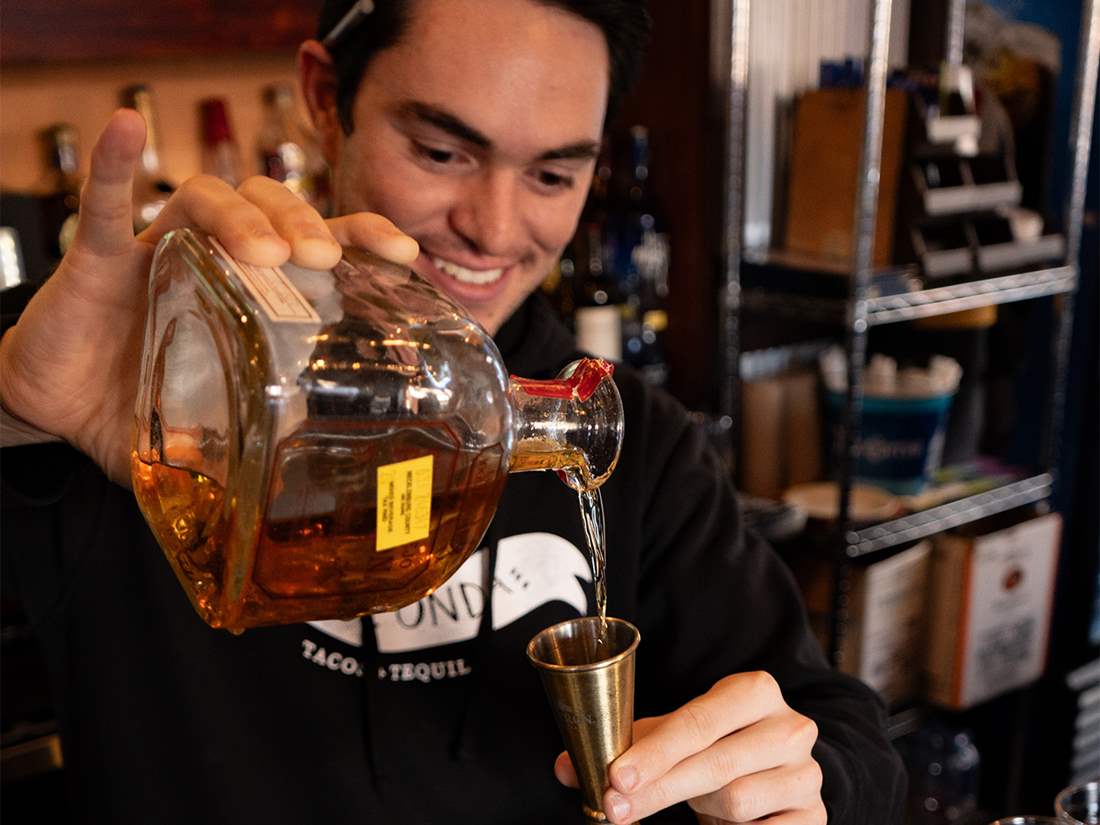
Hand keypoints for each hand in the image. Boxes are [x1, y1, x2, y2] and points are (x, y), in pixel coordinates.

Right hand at [0, 108, 417, 483]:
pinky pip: (105, 204)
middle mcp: (214, 257)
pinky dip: (115, 166)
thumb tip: (309, 467)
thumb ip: (259, 435)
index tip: (404, 252)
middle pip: (268, 206)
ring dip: (239, 215)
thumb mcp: (218, 424)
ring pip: (205, 199)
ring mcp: (157, 250)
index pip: (319, 244)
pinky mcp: (98, 260)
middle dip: (302, 222)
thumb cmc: (146, 402)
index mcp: (253, 290)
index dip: (362, 236)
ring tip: (266, 251)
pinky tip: (126, 128)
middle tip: (323, 258)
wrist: (60, 408)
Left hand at [555, 671, 824, 823]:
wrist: (777, 770)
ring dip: (699, 808)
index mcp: (755, 690)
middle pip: (713, 765)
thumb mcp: (681, 734)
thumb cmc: (719, 746)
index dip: (653, 751)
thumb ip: (630, 744)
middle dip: (658, 788)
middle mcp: (790, 727)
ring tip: (693, 805)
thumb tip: (565, 768)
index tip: (614, 777)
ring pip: (736, 801)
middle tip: (616, 808)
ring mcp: (806, 774)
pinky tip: (716, 824)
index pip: (698, 721)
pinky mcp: (814, 816)